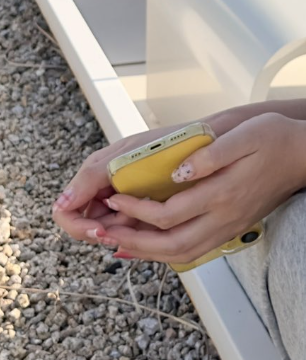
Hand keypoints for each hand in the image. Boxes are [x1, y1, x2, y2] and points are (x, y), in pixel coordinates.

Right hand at [52, 124, 190, 243]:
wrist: (206, 143)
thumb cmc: (166, 143)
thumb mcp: (124, 156)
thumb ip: (92, 177)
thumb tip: (62, 204)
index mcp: (95, 177)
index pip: (67, 212)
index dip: (79, 226)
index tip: (101, 229)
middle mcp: (107, 193)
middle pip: (90, 226)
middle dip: (109, 226)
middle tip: (132, 214)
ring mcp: (126, 205)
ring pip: (113, 233)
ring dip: (128, 228)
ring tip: (150, 207)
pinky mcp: (147, 215)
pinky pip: (136, 233)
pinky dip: (144, 229)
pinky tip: (158, 214)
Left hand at [95, 113, 305, 263]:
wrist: (304, 156)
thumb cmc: (273, 139)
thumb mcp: (244, 135)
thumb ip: (211, 155)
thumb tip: (179, 172)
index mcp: (222, 194)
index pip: (170, 214)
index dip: (137, 210)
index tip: (114, 197)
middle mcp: (224, 218)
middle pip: (171, 245)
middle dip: (133, 242)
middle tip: (103, 232)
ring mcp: (228, 227)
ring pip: (181, 253)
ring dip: (146, 251)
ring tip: (117, 242)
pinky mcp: (230, 227)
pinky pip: (193, 249)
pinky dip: (165, 251)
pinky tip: (149, 244)